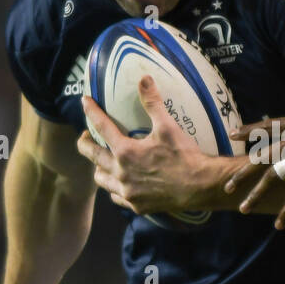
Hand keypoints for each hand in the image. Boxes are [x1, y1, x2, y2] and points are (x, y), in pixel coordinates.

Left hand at [77, 76, 216, 215]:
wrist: (199, 186)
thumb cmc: (183, 156)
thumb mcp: (168, 126)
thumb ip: (152, 103)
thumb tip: (144, 78)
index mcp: (125, 151)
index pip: (101, 127)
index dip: (91, 112)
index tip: (85, 102)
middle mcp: (121, 173)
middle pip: (93, 156)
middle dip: (85, 144)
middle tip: (85, 137)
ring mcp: (128, 191)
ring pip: (102, 179)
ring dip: (99, 168)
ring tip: (101, 162)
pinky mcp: (137, 205)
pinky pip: (117, 197)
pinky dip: (115, 189)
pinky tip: (120, 185)